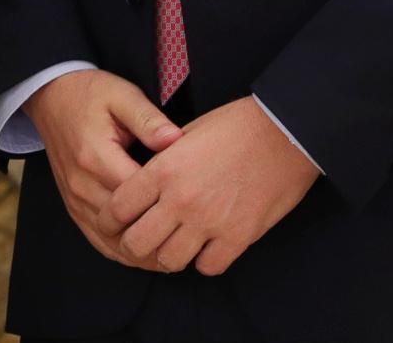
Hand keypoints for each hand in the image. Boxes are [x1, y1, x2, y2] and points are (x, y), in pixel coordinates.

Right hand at [25, 68, 181, 267]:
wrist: (51, 98)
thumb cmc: (91, 94)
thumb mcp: (123, 95)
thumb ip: (149, 119)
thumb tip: (177, 140)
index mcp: (96, 156)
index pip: (137, 195)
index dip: (167, 204)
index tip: (196, 205)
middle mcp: (82, 184)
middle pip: (125, 225)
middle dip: (158, 233)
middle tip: (193, 239)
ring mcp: (75, 200)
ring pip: (112, 240)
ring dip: (142, 250)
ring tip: (175, 254)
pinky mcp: (73, 207)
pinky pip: (98, 241)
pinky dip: (122, 252)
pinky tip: (146, 255)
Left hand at [107, 96, 316, 275]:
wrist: (284, 131)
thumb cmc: (236, 126)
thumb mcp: (187, 133)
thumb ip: (161, 160)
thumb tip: (143, 182)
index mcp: (164, 169)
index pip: (118, 208)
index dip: (109, 220)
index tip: (113, 224)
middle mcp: (181, 199)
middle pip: (137, 244)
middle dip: (134, 245)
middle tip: (142, 241)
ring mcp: (209, 221)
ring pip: (169, 261)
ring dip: (170, 254)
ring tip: (177, 243)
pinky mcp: (238, 237)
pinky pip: (207, 267)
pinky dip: (204, 261)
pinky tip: (208, 246)